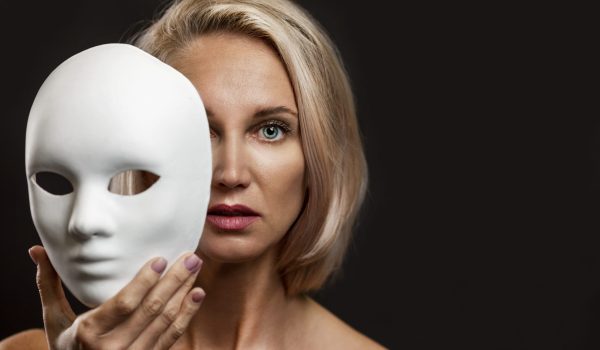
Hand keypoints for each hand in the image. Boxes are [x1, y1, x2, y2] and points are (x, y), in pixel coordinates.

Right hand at [29, 245, 204, 349]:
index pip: (124, 304)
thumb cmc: (65, 346)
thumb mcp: (53, 319)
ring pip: (166, 322)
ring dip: (184, 293)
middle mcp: (113, 349)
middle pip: (151, 310)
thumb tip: (37, 250)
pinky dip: (187, 314)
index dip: (144, 282)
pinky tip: (197, 295)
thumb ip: (49, 285)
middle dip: (174, 281)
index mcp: (89, 334)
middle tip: (191, 257)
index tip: (160, 259)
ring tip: (195, 269)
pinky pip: (172, 337)